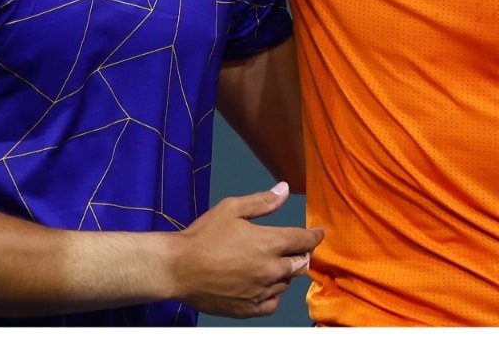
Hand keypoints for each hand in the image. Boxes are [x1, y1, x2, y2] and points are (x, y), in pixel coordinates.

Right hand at [165, 182, 323, 318]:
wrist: (179, 268)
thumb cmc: (202, 236)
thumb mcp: (230, 209)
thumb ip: (261, 201)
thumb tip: (284, 189)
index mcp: (270, 243)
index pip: (304, 240)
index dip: (314, 235)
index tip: (319, 232)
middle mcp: (272, 269)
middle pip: (301, 263)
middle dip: (300, 253)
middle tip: (292, 247)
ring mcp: (263, 291)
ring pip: (287, 282)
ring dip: (285, 272)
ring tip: (270, 263)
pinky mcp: (252, 308)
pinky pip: (274, 302)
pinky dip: (273, 292)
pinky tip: (262, 283)